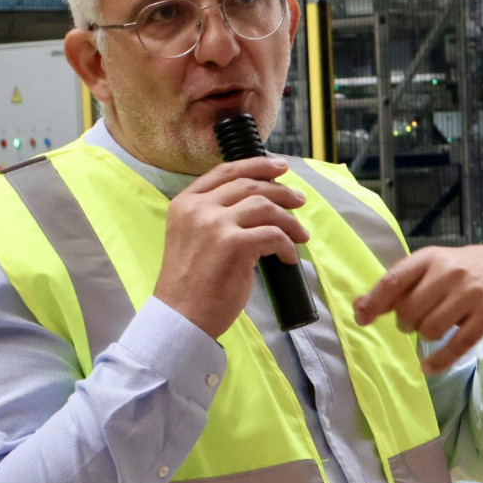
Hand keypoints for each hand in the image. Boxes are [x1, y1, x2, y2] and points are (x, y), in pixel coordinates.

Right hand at [154, 157, 308, 338]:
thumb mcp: (192, 237)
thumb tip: (259, 203)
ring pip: (266, 207)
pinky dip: (288, 245)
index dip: (256, 164)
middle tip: (300, 200)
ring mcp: (216, 225)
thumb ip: (214, 216)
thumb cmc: (191, 284)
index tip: (280, 167)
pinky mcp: (235, 245)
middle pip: (250, 186)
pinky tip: (289, 257)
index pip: (225, 171)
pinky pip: (274, 235)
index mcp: (185, 203)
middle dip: (281, 191)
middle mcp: (198, 209)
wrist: (182, 317)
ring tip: (300, 234)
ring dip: (290, 220)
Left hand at [353, 245, 482, 373]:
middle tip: (414, 321)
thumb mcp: (431, 269)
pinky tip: (429, 366)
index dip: (374, 302)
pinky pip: (456, 346)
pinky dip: (439, 361)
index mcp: (430, 258)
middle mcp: (450, 272)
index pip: (394, 280)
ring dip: (425, 335)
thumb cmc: (463, 271)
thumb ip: (398, 287)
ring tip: (432, 329)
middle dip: (406, 322)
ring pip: (430, 329)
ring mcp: (470, 295)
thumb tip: (360, 308)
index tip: (362, 319)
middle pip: (410, 310)